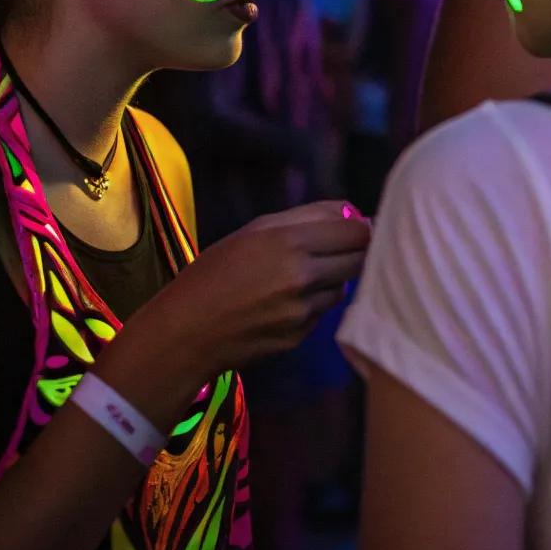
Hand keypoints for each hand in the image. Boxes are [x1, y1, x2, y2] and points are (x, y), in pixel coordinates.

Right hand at [100, 201, 369, 425]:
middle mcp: (303, 278)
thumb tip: (352, 212)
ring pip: (342, 288)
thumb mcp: (254, 230)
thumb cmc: (215, 271)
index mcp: (290, 242)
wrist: (187, 332)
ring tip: (298, 275)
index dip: (363, 227)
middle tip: (340, 247)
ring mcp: (303, 312)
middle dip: (357, 252)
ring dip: (333, 279)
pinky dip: (313, 304)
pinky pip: (321, 313)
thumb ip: (307, 217)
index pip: (357, 232)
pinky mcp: (300, 338)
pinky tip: (282, 302)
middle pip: (359, 260)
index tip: (359, 226)